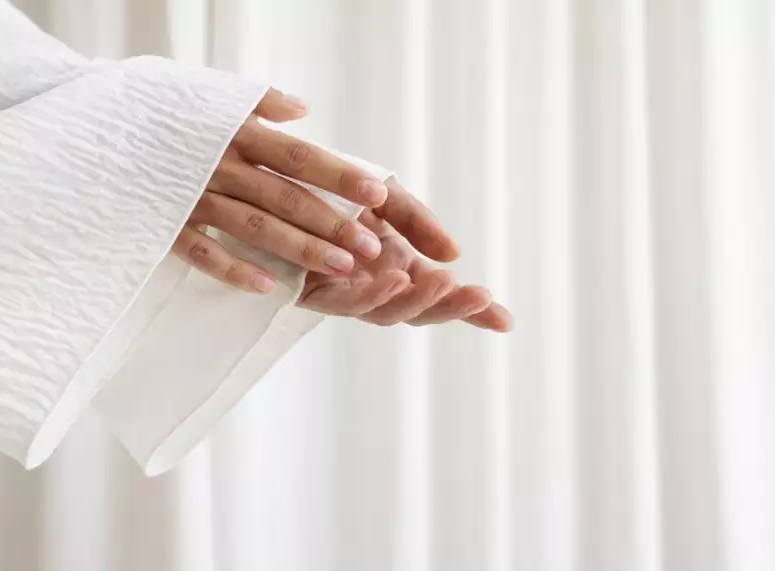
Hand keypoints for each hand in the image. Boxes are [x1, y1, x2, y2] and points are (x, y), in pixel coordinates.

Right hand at [172, 89, 389, 293]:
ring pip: (253, 227)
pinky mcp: (164, 224)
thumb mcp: (207, 96)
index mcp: (234, 132)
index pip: (298, 156)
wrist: (89, 128)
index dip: (339, 175)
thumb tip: (303, 108)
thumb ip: (256, 102)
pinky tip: (268, 288)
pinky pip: (201, 251)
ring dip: (299, 249)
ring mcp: (190, 196)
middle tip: (370, 248)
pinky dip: (233, 270)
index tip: (378, 194)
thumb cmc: (159, 113)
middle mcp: (218, 164)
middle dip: (331, 222)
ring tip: (340, 268)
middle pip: (285, 197)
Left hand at [299, 180, 512, 331]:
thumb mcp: (387, 196)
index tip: (506, 321)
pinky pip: (344, 302)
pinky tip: (392, 278)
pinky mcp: (312, 292)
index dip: (470, 311)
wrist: (272, 178)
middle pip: (415, 311)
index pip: (437, 295)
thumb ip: (418, 222)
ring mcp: (344, 292)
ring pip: (383, 313)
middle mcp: (371, 284)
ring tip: (441, 281)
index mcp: (395, 266)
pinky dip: (369, 294)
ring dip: (414, 300)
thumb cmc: (329, 189)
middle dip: (448, 307)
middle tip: (479, 295)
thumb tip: (455, 254)